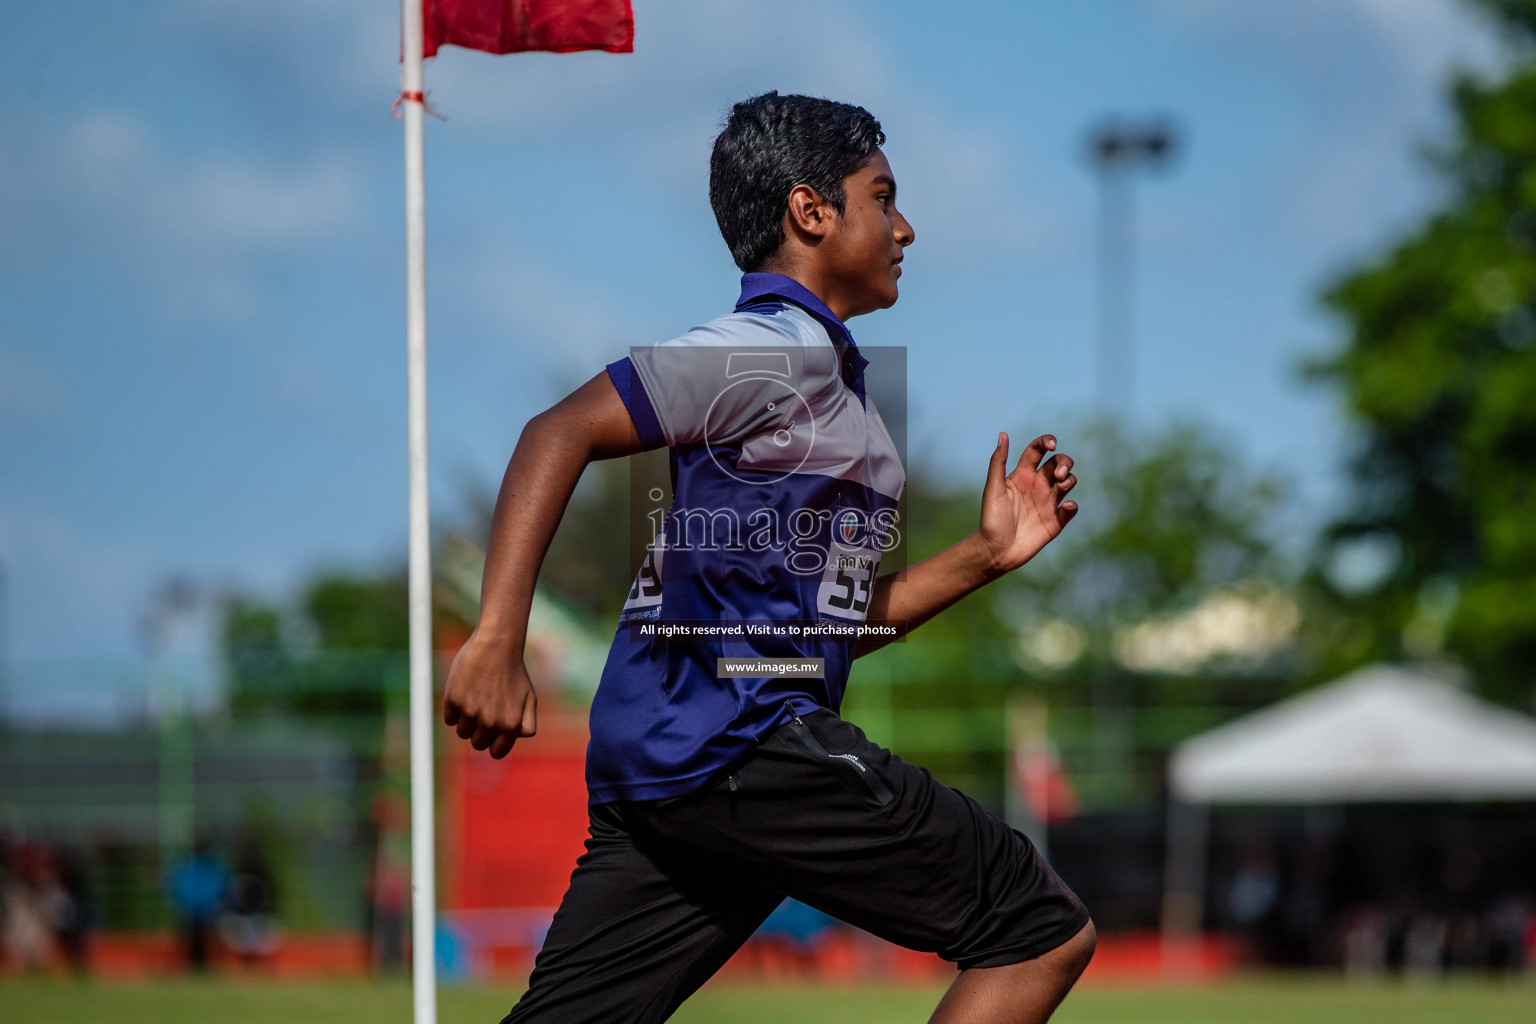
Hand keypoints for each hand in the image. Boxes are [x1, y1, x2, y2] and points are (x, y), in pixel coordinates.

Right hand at [442, 632, 536, 758]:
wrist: (497, 645)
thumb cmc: (514, 672)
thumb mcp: (529, 699)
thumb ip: (526, 725)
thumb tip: (515, 741)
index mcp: (510, 726)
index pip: (496, 753)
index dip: (494, 742)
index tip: (494, 730)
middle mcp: (489, 722)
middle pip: (477, 743)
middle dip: (480, 731)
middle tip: (486, 708)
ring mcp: (470, 712)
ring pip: (462, 732)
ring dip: (467, 720)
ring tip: (477, 698)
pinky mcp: (453, 700)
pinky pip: (449, 719)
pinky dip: (455, 710)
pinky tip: (466, 691)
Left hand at [976, 432, 1077, 575]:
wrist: (996, 550)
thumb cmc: (991, 518)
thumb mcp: (993, 488)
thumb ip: (998, 461)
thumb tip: (1003, 434)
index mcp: (1022, 475)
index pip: (1038, 450)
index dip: (1047, 442)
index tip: (1052, 445)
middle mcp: (1037, 486)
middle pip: (1058, 463)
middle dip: (1064, 463)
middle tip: (1057, 475)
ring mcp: (1047, 503)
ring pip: (1069, 482)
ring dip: (1069, 480)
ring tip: (1059, 487)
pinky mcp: (1055, 521)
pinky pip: (1071, 508)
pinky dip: (1072, 505)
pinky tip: (1065, 507)